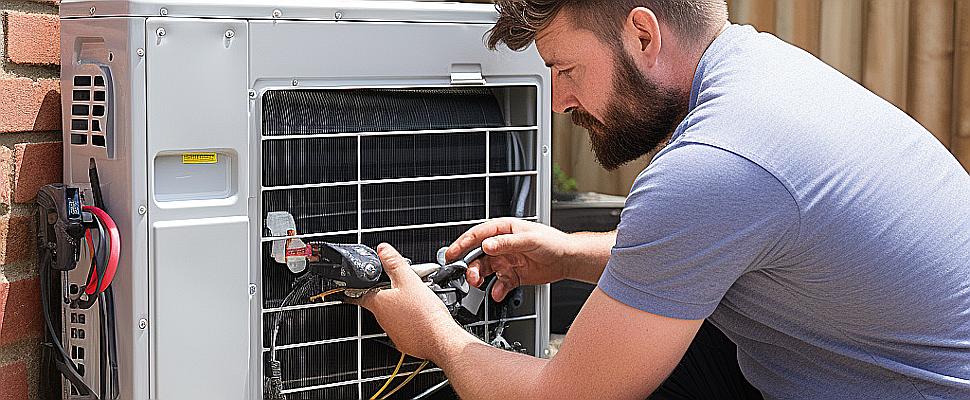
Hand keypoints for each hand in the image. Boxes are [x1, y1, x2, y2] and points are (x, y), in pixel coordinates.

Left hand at [354, 244, 473, 361]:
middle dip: (389, 292)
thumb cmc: (425, 314)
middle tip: (404, 284)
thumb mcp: (409, 280)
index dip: (355, 288)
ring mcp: (393, 332)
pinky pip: (404, 327)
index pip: (358, 294)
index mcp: (378, 303)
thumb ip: (394, 262)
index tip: (351, 287)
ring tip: (419, 299)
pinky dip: (411, 320)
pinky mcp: (405, 341)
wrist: (440, 340)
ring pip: (393, 314)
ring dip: (401, 306)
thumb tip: (382, 249)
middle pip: (380, 301)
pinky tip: (423, 315)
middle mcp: (382, 319)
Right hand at [446, 218, 573, 301]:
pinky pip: (499, 284)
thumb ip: (507, 243)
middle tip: (468, 275)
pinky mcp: (512, 275)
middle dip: (470, 266)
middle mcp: (502, 245)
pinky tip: (497, 293)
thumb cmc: (552, 242)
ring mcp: (506, 260)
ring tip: (479, 284)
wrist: (568, 259)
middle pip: (478, 255)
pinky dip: (497, 290)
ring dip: (480, 278)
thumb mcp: (529, 240)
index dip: (462, 244)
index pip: (478, 235)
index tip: (451, 254)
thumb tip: (487, 245)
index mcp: (504, 230)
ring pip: (485, 270)